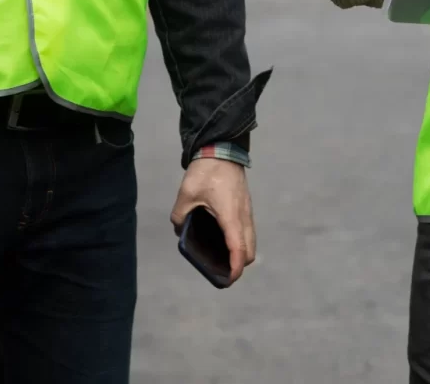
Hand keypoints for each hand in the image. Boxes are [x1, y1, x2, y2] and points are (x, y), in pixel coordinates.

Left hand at [170, 159, 255, 283]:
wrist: (222, 148)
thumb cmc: (206, 172)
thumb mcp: (186, 193)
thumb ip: (180, 215)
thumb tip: (179, 230)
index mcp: (231, 217)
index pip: (239, 250)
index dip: (234, 269)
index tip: (227, 280)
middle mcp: (243, 217)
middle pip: (249, 251)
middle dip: (238, 265)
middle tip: (221, 269)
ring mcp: (248, 211)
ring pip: (251, 241)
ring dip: (241, 253)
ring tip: (222, 257)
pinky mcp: (246, 206)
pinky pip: (248, 231)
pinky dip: (241, 241)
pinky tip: (224, 238)